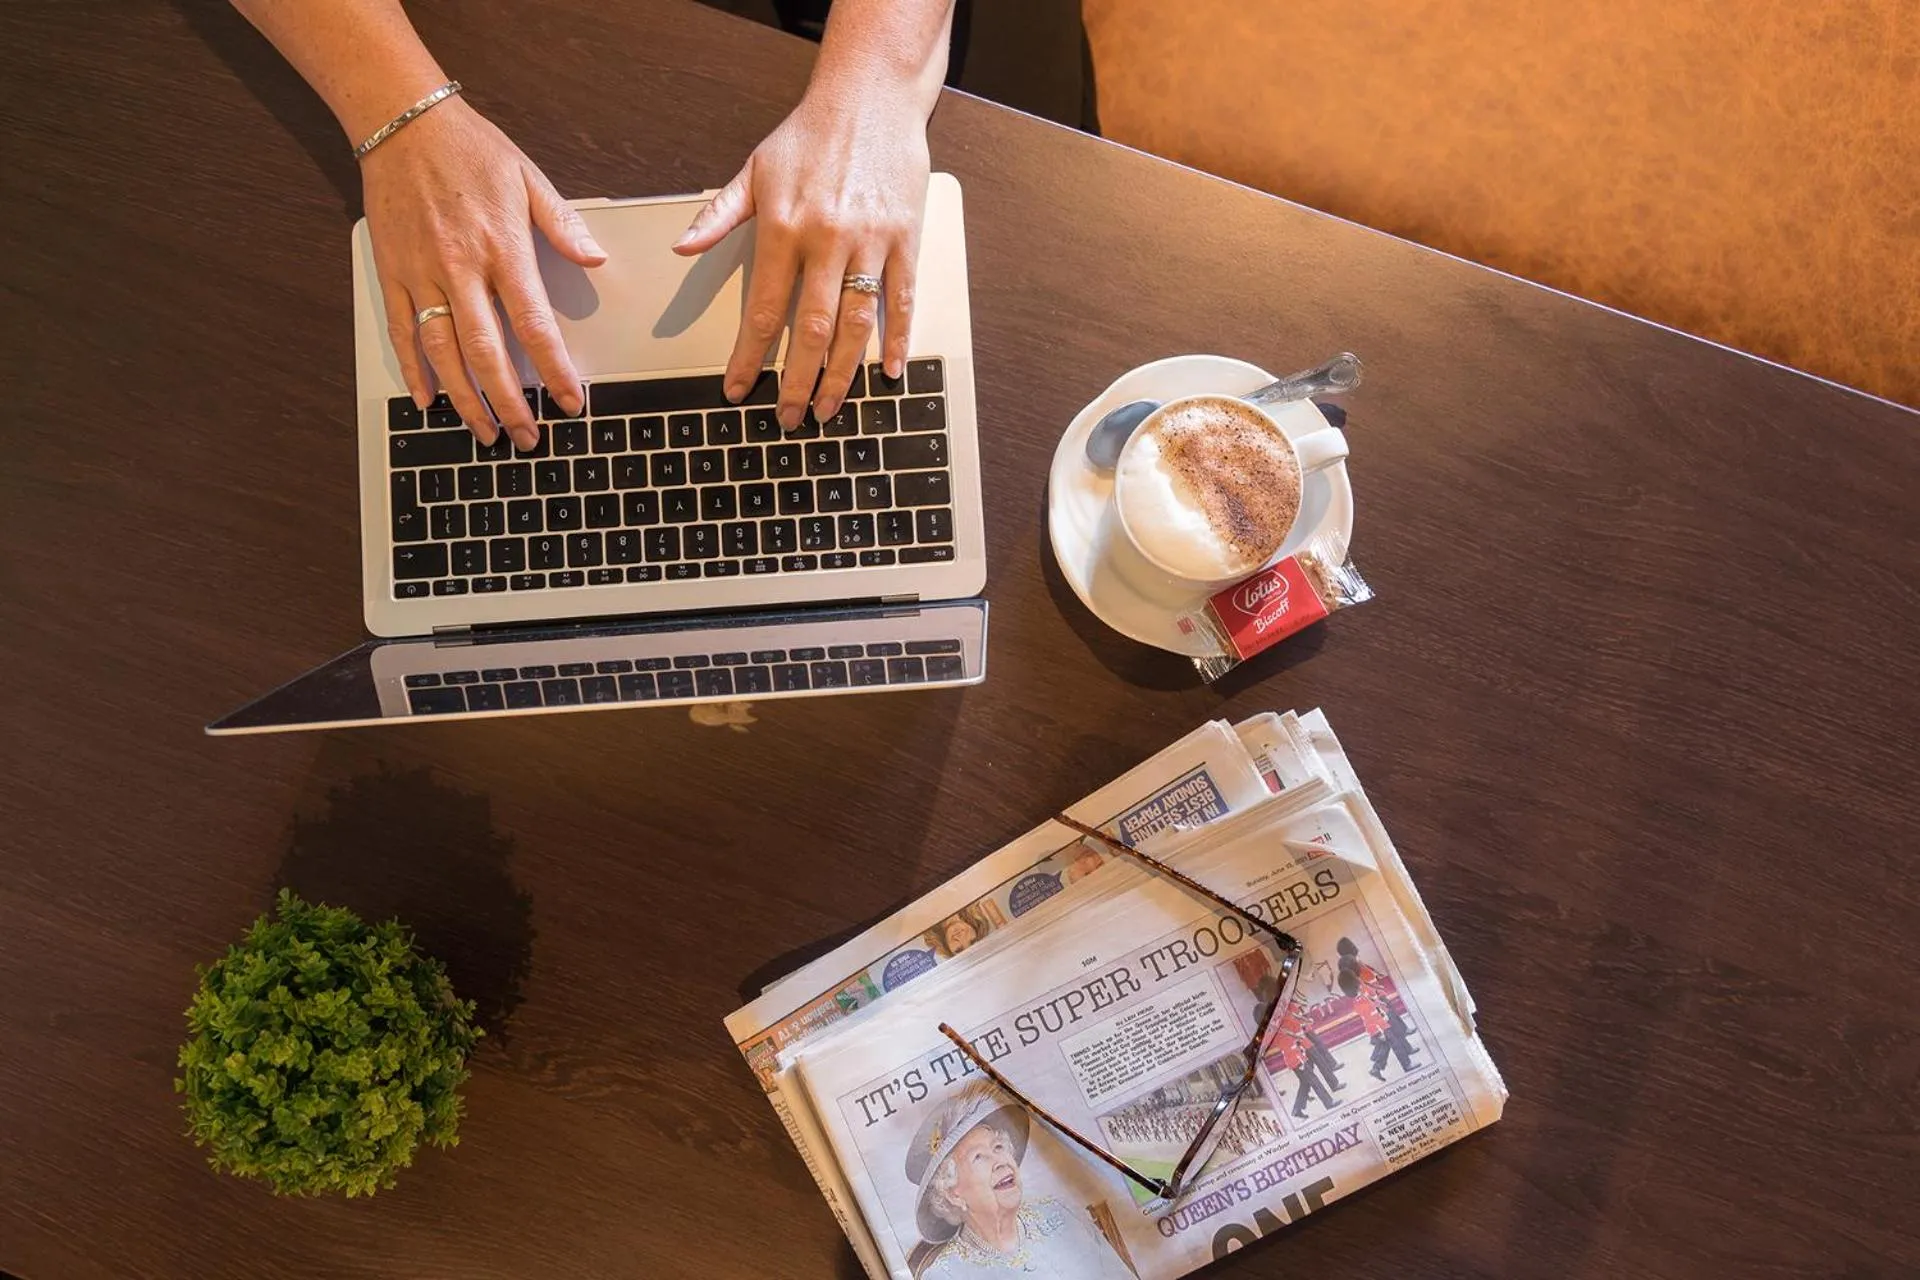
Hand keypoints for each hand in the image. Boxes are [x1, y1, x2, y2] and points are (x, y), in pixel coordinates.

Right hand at [362, 98, 604, 447]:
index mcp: (502, 249)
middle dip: (511, 403)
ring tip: (485, 433)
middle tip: (528, 437)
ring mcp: (420, 274)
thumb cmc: (470, 148)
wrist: (402, 122)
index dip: (555, 370)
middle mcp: (460, 268)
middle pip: (488, 353)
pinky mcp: (391, 272)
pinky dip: (415, 370)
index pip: (534, 326)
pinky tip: (430, 400)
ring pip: (444, 353)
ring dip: (466, 399)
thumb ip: (563, 225)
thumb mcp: (529, 179)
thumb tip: (597, 258)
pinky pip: (402, 332)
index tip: (571, 400)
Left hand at [673, 87, 930, 429]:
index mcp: (783, 226)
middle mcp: (827, 238)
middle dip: (798, 382)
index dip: (749, 358)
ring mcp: (871, 241)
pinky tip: (888, 372)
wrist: (871, 96)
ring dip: (843, 374)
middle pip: (810, 329)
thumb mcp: (753, 169)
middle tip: (790, 418)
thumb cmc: (810, 134)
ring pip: (856, 324)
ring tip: (831, 408)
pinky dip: (897, 339)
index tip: (739, 390)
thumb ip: (718, 214)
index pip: (762, 310)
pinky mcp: (907, 238)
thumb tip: (682, 247)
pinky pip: (902, 299)